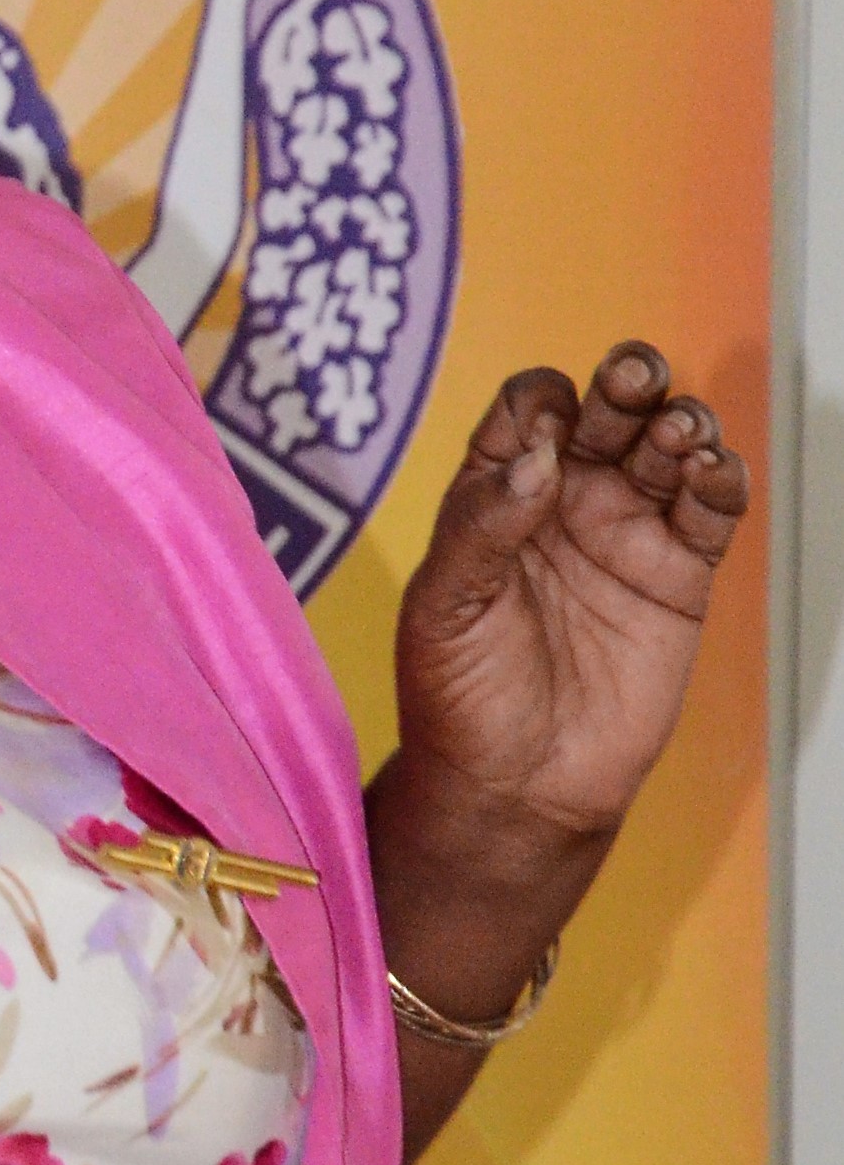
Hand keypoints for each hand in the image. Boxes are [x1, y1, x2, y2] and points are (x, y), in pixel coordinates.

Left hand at [392, 342, 748, 849]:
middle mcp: (564, 500)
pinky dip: (720, 482)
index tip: (544, 432)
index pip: (524, 413)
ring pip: (665, 451)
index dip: (538, 405)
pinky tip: (713, 470)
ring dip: (680, 422)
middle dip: (626, 380)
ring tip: (679, 430)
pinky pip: (709, 513)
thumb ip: (481, 524)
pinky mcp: (677, 579)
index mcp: (495, 493)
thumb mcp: (443, 606)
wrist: (515, 790)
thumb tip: (537, 454)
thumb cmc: (459, 698)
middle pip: (606, 412)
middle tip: (635, 374)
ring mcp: (624, 535)